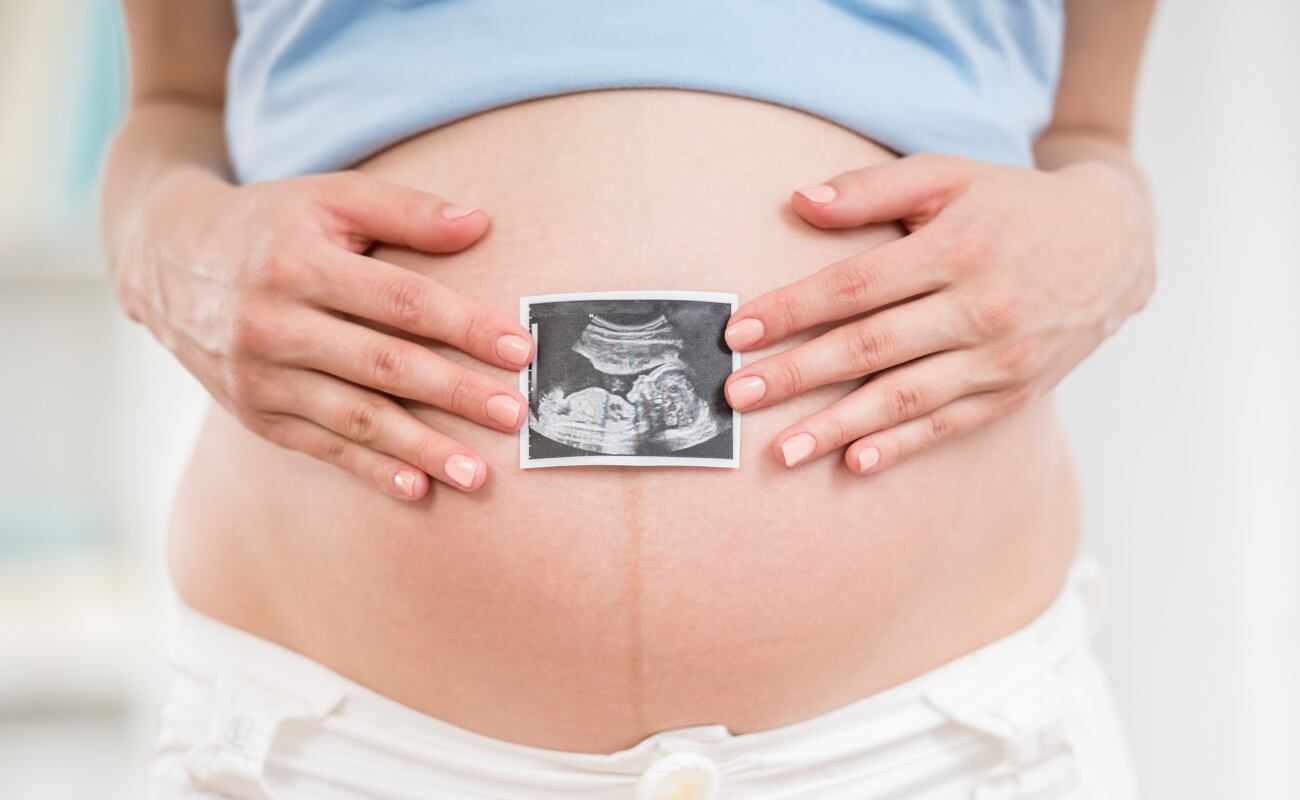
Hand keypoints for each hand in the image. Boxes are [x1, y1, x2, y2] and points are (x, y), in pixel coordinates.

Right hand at [115, 170, 533, 498]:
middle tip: (512, 416)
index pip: (399, 301)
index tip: (518, 348)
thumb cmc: (270, 224)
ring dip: (420, 449)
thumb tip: (481, 223)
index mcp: (298, 265)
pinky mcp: (255, 414)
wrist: (166, 259)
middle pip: (383, 365)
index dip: (463, 325)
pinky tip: (416, 488)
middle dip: (454, 393)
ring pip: (355, 418)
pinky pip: (322, 448)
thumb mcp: (329, 198)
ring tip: (477, 475)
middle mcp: (273, 325)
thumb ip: (405, 211)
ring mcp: (260, 377)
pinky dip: (370, 470)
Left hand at [722, 153, 1154, 474]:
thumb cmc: (1012, 205)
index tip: (739, 332)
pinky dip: (902, 446)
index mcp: (956, 248)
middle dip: (798, 375)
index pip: (857, 285)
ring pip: (905, 398)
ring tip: (781, 452)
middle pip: (871, 347)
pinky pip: (949, 425)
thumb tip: (800, 202)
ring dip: (838, 427)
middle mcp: (980, 306)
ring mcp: (1000, 356)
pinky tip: (855, 462)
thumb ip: (874, 189)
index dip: (794, 309)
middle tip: (737, 397)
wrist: (1115, 244)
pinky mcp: (1014, 392)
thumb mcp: (950, 176)